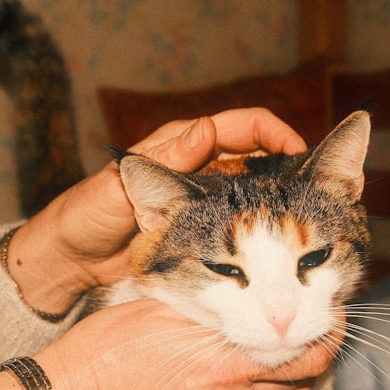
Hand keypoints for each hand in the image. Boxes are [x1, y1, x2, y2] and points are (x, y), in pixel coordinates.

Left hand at [7, 109, 307, 315]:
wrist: (70, 262)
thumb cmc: (85, 216)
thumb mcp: (120, 187)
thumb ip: (163, 161)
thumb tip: (207, 129)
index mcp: (184, 147)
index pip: (247, 127)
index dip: (279, 135)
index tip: (302, 155)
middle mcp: (201, 173)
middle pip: (263, 163)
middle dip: (293, 177)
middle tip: (320, 199)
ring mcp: (206, 208)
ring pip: (258, 201)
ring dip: (284, 212)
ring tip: (311, 230)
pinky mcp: (204, 242)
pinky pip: (243, 235)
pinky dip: (264, 244)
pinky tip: (279, 260)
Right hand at [36, 298, 337, 389]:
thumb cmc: (106, 347)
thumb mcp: (162, 307)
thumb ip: (215, 304)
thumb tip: (253, 291)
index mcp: (224, 364)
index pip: (305, 353)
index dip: (326, 332)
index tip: (327, 314)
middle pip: (303, 383)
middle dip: (315, 354)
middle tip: (312, 332)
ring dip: (299, 387)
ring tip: (292, 363)